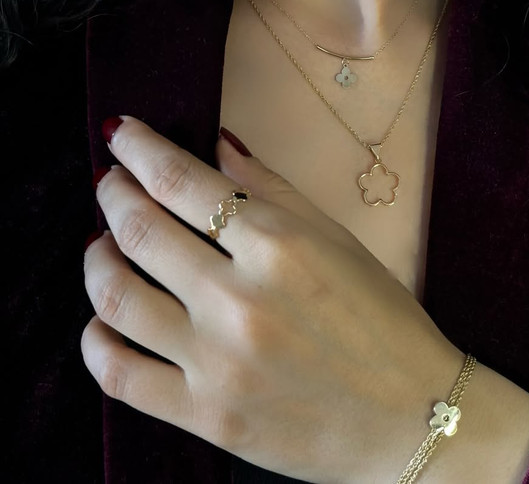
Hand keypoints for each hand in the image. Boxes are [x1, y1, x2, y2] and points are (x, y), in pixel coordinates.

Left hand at [82, 116, 466, 482]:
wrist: (411, 416)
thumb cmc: (382, 319)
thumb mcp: (335, 238)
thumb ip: (270, 187)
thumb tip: (216, 144)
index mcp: (278, 245)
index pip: (181, 181)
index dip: (138, 149)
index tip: (119, 133)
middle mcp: (241, 300)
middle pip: (139, 230)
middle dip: (112, 193)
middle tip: (109, 183)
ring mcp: (218, 363)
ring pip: (117, 297)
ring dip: (96, 259)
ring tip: (101, 244)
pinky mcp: (206, 417)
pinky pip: (119, 376)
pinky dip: (95, 341)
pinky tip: (99, 321)